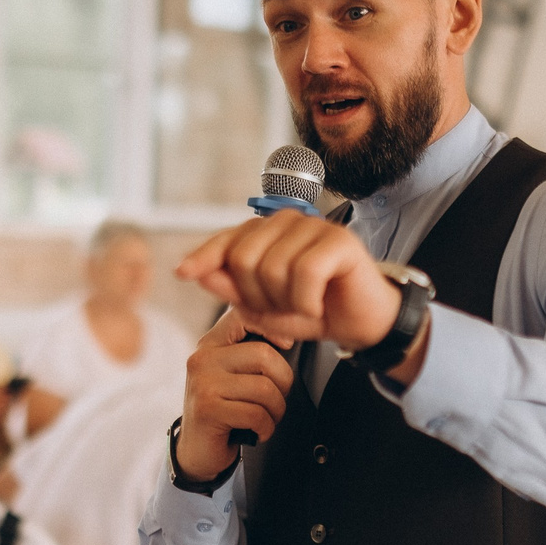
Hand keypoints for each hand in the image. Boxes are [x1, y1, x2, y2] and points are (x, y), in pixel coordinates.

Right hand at [174, 310, 296, 479]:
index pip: (243, 315)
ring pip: (264, 388)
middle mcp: (202, 359)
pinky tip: (257, 431)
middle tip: (276, 400)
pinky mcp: (208, 410)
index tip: (286, 344)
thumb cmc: (224, 410)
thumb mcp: (232, 374)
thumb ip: (251, 352)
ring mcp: (203, 384)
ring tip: (266, 418)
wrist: (197, 450)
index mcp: (210, 345)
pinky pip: (255, 414)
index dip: (272, 326)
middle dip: (283, 383)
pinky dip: (265, 427)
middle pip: (264, 355)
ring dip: (276, 411)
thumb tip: (287, 334)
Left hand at [177, 212, 404, 351]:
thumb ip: (231, 288)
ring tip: (304, 308)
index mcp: (268, 231)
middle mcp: (288, 221)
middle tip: (283, 310)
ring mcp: (314, 226)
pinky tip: (318, 306)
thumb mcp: (264, 307)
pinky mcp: (339, 240)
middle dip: (257, 298)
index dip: (204, 258)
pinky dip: (307, 302)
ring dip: (286, 304)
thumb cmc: (313, 309)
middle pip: (244, 259)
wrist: (363, 323)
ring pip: (272, 269)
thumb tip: (194, 273)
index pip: (226, 240)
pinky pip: (304, 273)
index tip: (182, 273)